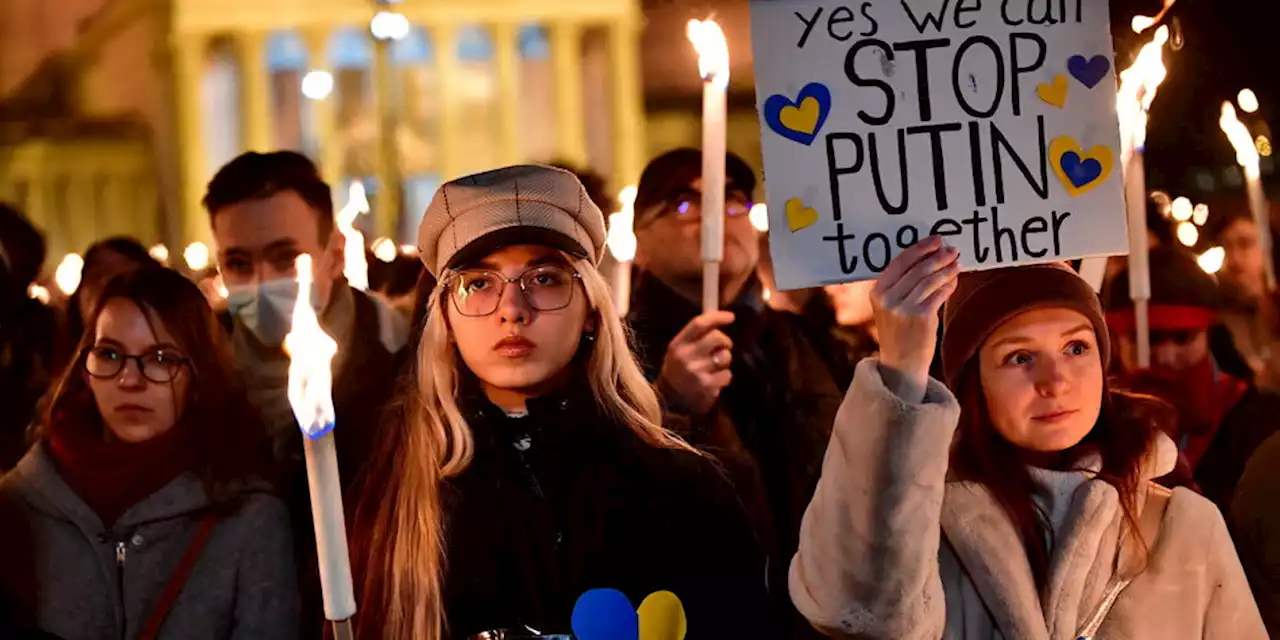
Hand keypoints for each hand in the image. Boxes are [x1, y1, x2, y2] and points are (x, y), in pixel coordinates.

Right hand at [659, 311, 735, 413]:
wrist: (670, 402)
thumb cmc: (678, 371)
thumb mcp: (678, 351)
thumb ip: (694, 337)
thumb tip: (719, 320)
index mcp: (678, 345)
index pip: (699, 323)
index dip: (717, 317)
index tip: (731, 317)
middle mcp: (686, 356)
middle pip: (717, 337)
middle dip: (725, 341)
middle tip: (723, 347)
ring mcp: (697, 372)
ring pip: (725, 357)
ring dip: (725, 361)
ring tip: (715, 367)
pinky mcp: (707, 386)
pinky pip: (727, 374)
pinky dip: (724, 377)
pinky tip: (715, 380)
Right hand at [871, 236, 959, 397]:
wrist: (900, 364)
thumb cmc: (899, 331)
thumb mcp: (889, 306)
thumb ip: (902, 285)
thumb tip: (930, 258)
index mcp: (877, 291)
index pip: (900, 262)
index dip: (919, 249)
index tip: (935, 240)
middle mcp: (888, 299)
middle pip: (917, 269)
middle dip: (937, 257)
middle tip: (951, 250)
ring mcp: (903, 308)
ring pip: (930, 280)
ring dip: (946, 270)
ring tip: (956, 264)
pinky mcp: (921, 317)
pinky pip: (939, 294)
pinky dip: (949, 285)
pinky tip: (953, 282)